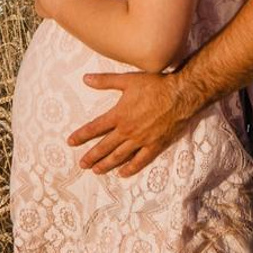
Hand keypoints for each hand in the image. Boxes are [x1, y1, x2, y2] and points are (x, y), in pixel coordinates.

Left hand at [69, 69, 193, 175]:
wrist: (181, 95)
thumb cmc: (155, 85)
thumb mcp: (128, 80)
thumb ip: (105, 81)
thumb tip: (85, 79)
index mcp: (119, 115)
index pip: (95, 128)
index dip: (81, 136)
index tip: (70, 142)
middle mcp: (127, 130)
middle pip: (105, 147)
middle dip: (91, 156)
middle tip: (82, 164)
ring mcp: (141, 140)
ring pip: (120, 156)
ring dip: (106, 164)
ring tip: (96, 171)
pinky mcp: (155, 145)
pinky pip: (140, 161)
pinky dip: (130, 168)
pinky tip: (122, 174)